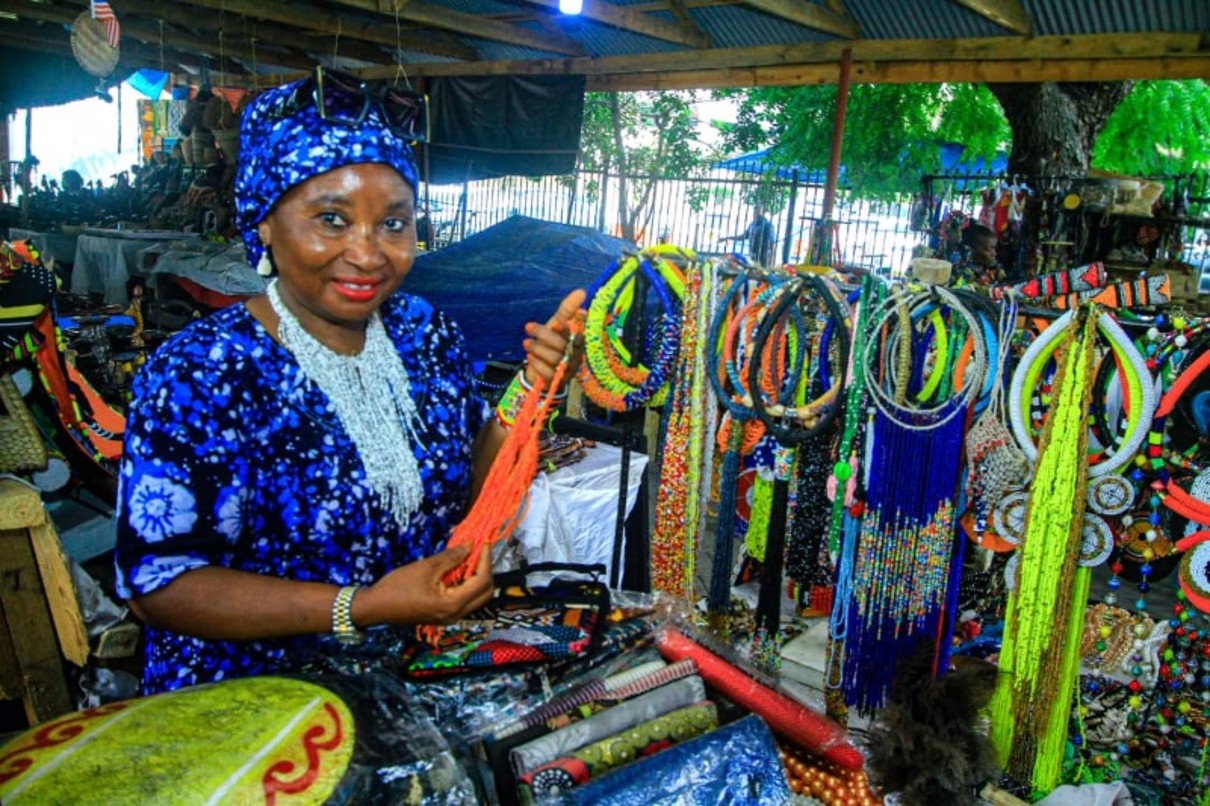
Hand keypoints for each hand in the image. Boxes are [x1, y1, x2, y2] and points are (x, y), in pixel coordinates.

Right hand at [353, 545, 493, 626]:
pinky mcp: (443, 614)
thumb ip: (451, 557)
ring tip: (470, 556)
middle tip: (480, 550)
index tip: (484, 543)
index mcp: (453, 604)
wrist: (375, 607)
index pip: (482, 581)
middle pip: (485, 593)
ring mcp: (450, 617)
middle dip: (486, 570)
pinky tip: (459, 568)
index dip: (486, 560)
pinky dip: (466, 584)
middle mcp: (455, 614)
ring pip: (476, 597)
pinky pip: (464, 599)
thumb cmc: (397, 587)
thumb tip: (470, 545)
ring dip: (477, 577)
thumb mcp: (426, 567)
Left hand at [523, 288, 586, 387]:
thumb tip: (582, 291)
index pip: (575, 335)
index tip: (555, 324)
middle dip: (543, 335)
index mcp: (578, 341)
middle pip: (562, 345)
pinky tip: (530, 358)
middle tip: (528, 327)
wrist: (541, 369)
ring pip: (554, 358)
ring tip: (526, 344)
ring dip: (537, 349)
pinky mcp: (558, 381)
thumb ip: (567, 310)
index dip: (566, 330)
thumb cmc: (551, 343)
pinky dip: (537, 364)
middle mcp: (577, 356)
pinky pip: (549, 373)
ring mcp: (568, 370)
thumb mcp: (556, 325)